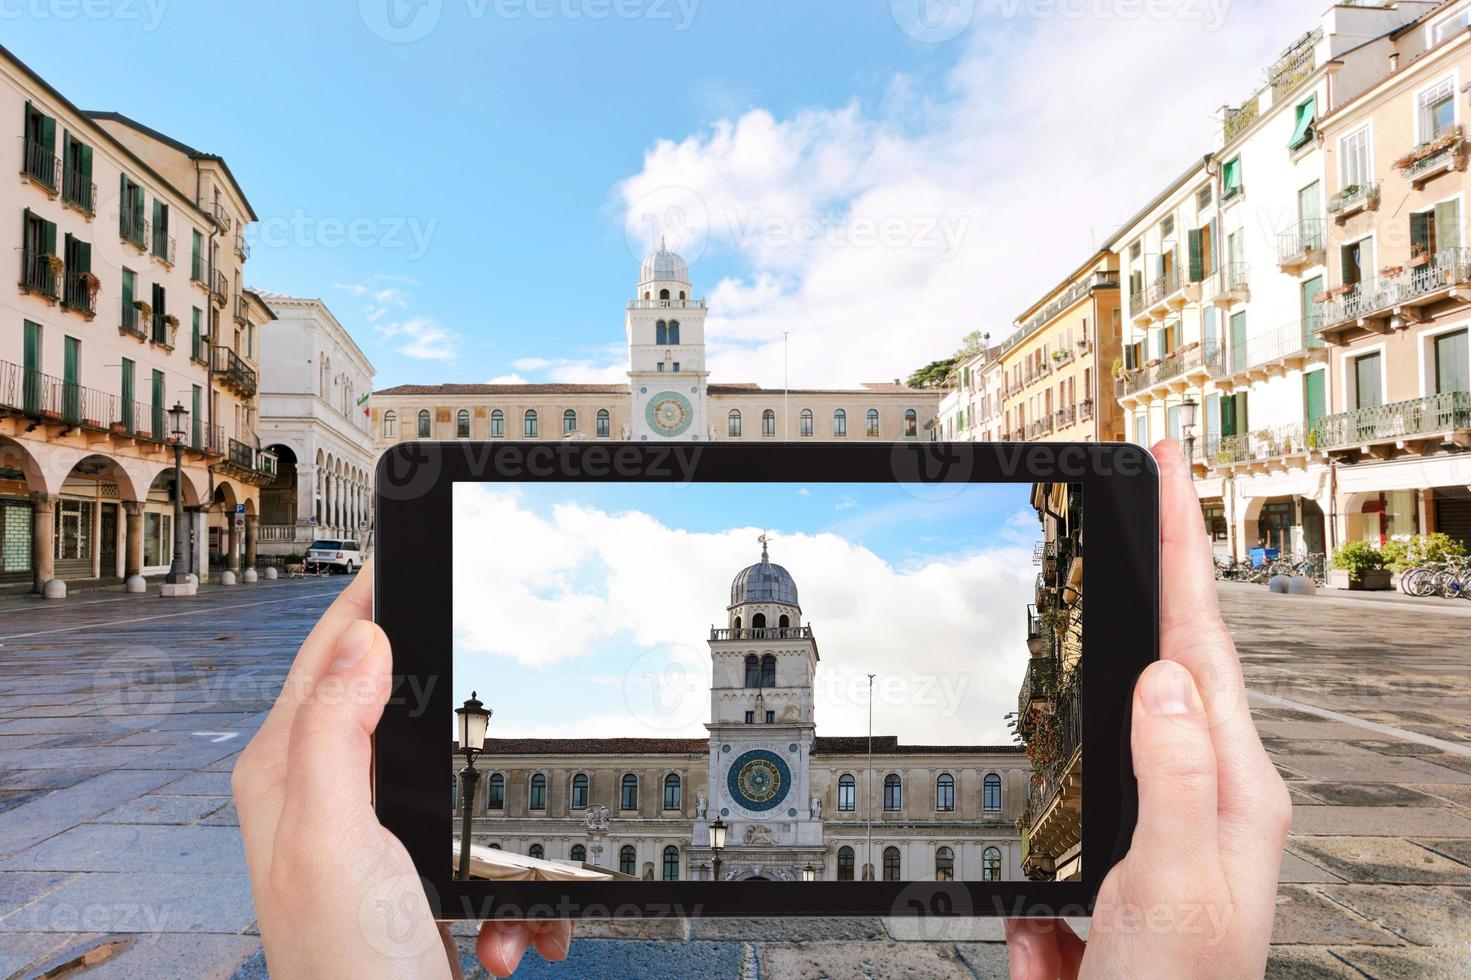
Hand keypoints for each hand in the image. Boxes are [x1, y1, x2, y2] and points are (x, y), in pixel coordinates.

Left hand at [233, 563, 571, 977]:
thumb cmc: (350, 978)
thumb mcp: (338, 842)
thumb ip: (336, 733)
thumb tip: (365, 639)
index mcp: (287, 773)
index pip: (328, 650)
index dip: (373, 593)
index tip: (419, 547)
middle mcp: (325, 798)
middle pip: (403, 702)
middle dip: (469, 723)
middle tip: (510, 707)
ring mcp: (375, 839)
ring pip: (461, 778)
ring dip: (502, 830)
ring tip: (510, 885)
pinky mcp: (420, 879)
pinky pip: (487, 848)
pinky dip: (514, 891)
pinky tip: (514, 929)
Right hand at [1004, 441, 1291, 978]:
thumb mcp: (1177, 887)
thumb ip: (1175, 779)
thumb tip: (1165, 676)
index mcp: (1232, 788)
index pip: (1202, 642)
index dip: (1182, 547)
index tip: (1166, 469)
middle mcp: (1207, 791)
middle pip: (1178, 651)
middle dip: (1162, 564)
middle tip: (1145, 491)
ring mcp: (1161, 816)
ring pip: (1132, 699)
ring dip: (1127, 629)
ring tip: (1127, 566)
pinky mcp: (1117, 843)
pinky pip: (1088, 768)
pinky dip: (1080, 728)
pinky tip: (1098, 677)